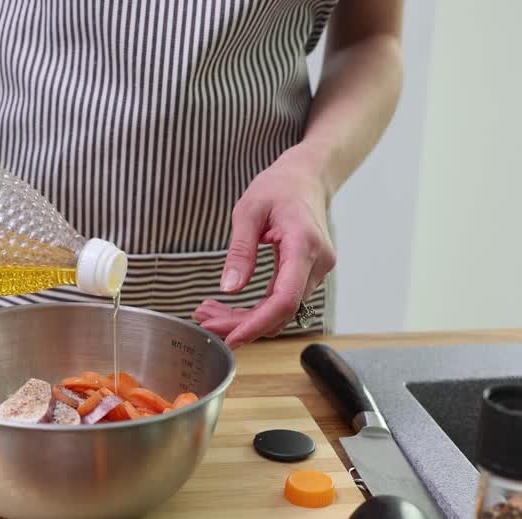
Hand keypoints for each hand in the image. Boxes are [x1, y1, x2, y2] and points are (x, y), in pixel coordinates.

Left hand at [193, 145, 335, 346]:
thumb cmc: (278, 187)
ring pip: (281, 311)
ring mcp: (316, 271)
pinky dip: (256, 309)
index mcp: (304, 244)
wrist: (306, 178)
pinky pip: (282, 301)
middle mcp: (317, 263)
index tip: (230, 337)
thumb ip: (240, 251)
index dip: (257, 324)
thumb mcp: (249, 211)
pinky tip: (228, 308)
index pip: (285, 299)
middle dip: (242, 324)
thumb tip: (230, 288)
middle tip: (204, 321)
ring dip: (246, 318)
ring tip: (209, 313)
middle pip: (281, 311)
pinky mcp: (307, 275)